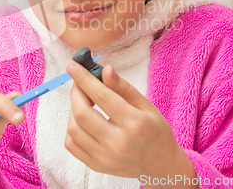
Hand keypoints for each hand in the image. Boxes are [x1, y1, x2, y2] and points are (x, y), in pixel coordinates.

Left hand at [64, 61, 196, 185]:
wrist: (160, 165)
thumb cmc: (155, 131)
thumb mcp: (146, 105)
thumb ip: (123, 87)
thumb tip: (105, 70)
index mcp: (134, 123)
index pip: (101, 96)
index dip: (84, 79)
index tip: (73, 66)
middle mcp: (118, 143)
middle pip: (82, 113)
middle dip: (76, 92)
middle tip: (79, 83)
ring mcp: (105, 157)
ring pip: (73, 129)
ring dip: (73, 110)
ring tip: (84, 102)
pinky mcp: (96, 166)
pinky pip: (72, 145)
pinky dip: (72, 128)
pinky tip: (82, 120)